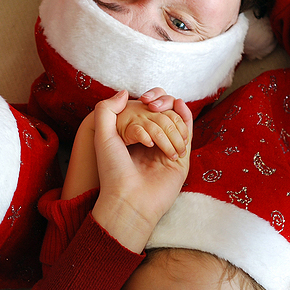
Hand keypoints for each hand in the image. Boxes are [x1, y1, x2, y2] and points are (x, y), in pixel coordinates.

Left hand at [91, 91, 192, 252]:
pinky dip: (186, 117)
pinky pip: (187, 134)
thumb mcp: (102, 136)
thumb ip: (106, 110)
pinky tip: (180, 105)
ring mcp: (167, 152)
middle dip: (160, 103)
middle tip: (151, 104)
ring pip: (176, 122)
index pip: (147, 112)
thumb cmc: (112, 170)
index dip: (148, 100)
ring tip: (160, 111)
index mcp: (135, 139)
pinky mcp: (181, 161)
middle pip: (164, 114)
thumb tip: (125, 92)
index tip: (143, 98)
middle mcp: (152, 145)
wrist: (127, 198)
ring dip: (170, 113)